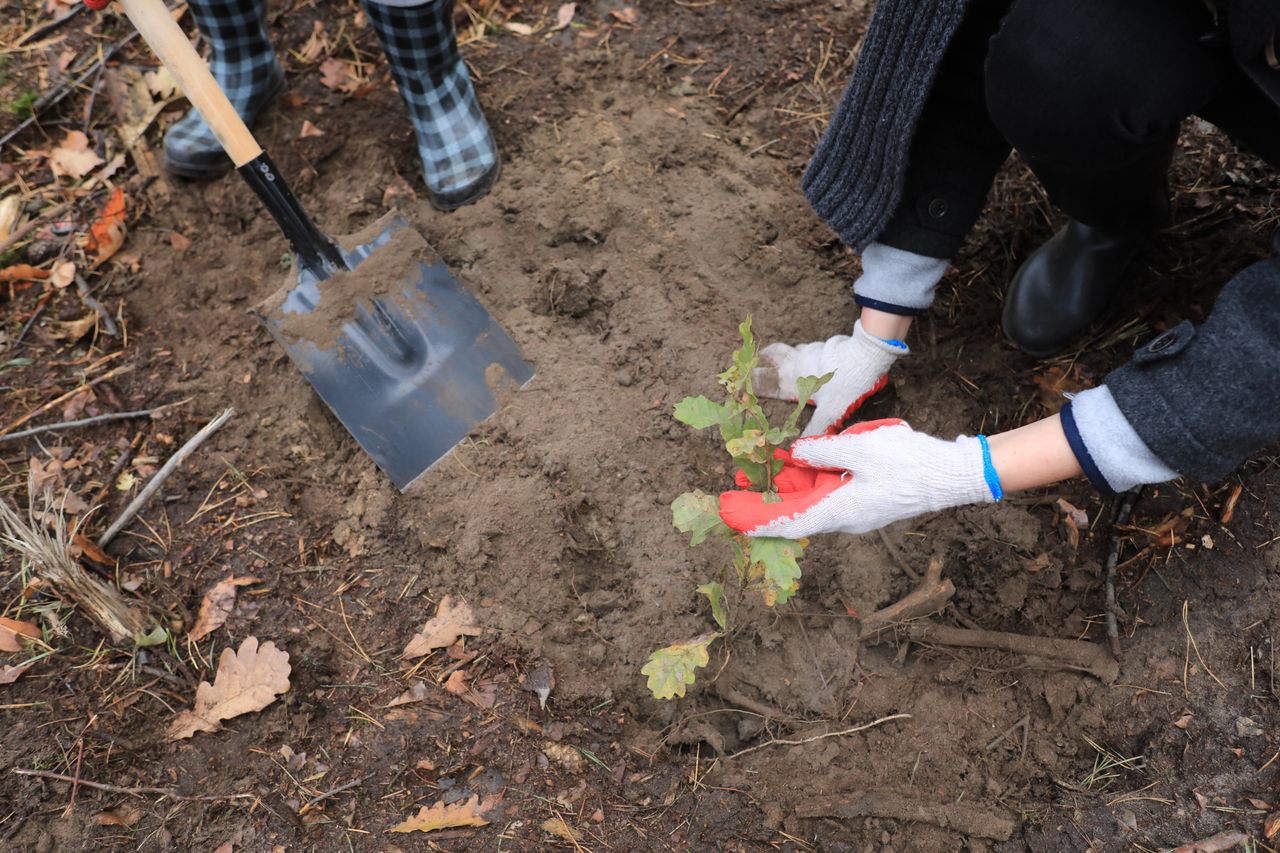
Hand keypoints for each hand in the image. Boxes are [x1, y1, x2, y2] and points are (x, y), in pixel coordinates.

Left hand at [719, 419, 998, 537]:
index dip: (758, 520)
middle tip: (738, 477)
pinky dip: (810, 478)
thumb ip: (822, 452)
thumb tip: (794, 452)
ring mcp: (855, 509)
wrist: (950, 473)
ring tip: (761, 463)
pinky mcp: (864, 498)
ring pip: (811, 498)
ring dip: (788, 484)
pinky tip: (796, 460)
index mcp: (840, 511)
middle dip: (766, 496)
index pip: (790, 522)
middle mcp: (844, 516)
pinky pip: (829, 491)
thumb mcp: (860, 449)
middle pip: (796, 510)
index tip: (731, 517)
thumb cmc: (909, 462)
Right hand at [753, 320, 905, 436]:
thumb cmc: (845, 384)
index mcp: (792, 381)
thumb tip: (798, 449)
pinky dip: (805, 355)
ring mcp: (809, 352)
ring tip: (785, 362)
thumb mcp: (830, 412)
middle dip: (765, 359)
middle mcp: (796, 364)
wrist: (865, 356)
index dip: (753, 380)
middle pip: (773, 355)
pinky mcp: (822, 346)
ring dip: (786, 355)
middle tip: (759, 360)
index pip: (764, 379)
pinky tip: (812, 361)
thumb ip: (815, 429)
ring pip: (791, 351)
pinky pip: (808, 350)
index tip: (744, 379)